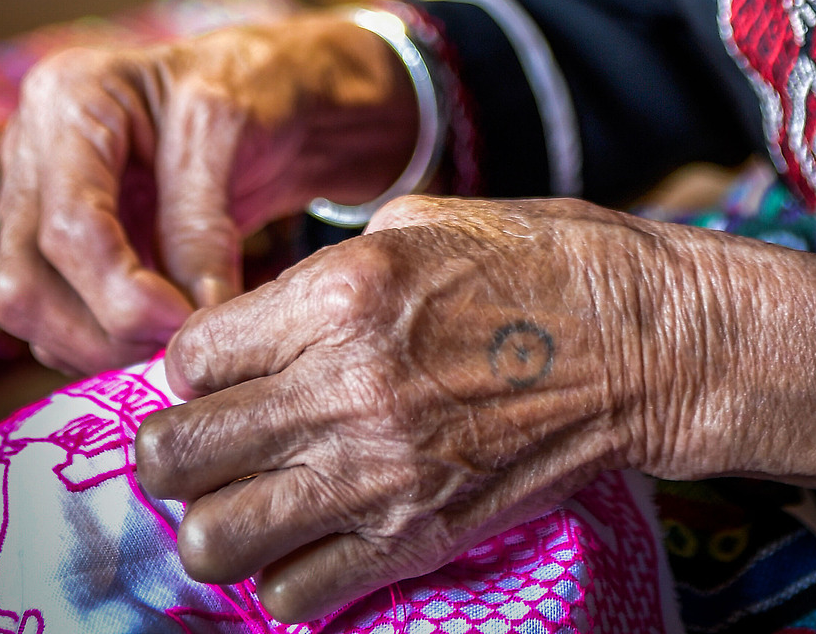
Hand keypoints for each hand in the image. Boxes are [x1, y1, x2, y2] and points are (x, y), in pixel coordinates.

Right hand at [0, 14, 417, 374]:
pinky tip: (158, 332)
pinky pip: (51, 313)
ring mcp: (33, 197)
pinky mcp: (50, 239)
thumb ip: (200, 228)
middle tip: (177, 347)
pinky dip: (100, 338)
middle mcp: (30, 149)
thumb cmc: (248, 84)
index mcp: (67, 98)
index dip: (121, 292)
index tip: (185, 324)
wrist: (266, 91)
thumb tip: (192, 324)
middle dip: (100, 330)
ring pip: (26, 308)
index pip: (67, 226)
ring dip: (98, 344)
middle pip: (25, 280)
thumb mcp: (227, 134)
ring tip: (174, 342)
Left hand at [136, 194, 738, 624]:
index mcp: (338, 292)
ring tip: (245, 498)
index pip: (188, 356)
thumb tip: (262, 318)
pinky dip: (284, 576)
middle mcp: (342, 386)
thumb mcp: (417, 221)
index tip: (217, 370)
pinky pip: (294, 595)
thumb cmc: (536, 262)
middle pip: (176, 453)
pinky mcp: (416, 538)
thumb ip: (325, 272)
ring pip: (213, 539)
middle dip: (173, 449)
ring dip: (214, 522)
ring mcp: (378, 473)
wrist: (642, 342)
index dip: (190, 367)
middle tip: (205, 441)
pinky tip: (310, 537)